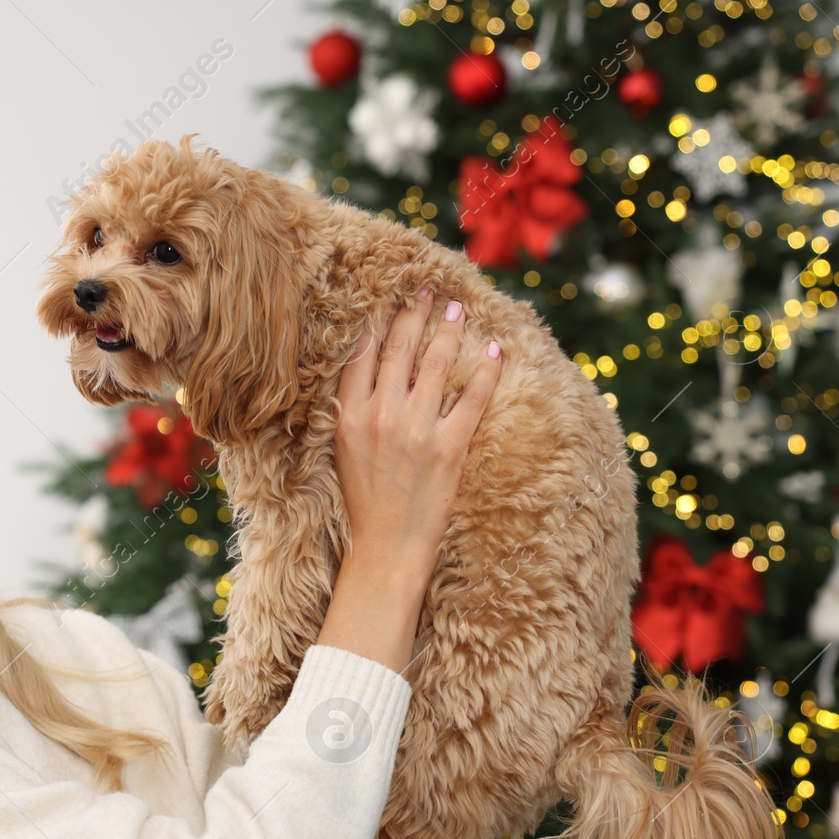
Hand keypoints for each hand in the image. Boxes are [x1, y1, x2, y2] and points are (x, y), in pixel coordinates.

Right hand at [333, 289, 502, 576]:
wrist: (386, 549)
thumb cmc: (363, 505)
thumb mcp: (342, 452)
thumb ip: (352, 412)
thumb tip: (364, 375)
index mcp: (349, 417)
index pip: (362, 355)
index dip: (379, 321)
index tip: (390, 297)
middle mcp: (381, 417)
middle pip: (399, 350)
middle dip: (415, 314)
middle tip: (426, 288)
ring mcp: (417, 431)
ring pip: (436, 364)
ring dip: (449, 330)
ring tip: (457, 308)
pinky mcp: (450, 449)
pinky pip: (474, 400)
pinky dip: (486, 372)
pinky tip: (495, 351)